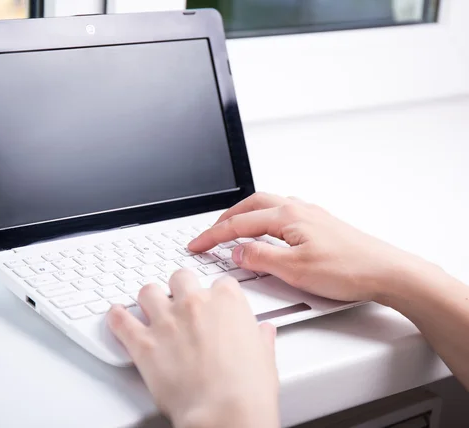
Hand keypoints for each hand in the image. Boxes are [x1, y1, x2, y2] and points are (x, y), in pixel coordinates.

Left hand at [107, 269, 279, 427]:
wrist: (224, 412)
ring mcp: (166, 320)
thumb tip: (263, 333)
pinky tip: (117, 316)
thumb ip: (260, 338)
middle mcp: (194, 303)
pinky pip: (121, 320)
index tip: (214, 305)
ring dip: (149, 299)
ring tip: (150, 309)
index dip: (216, 295)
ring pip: (148, 291)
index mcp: (227, 302)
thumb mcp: (265, 357)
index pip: (220, 283)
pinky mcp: (143, 343)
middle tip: (181, 302)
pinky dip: (116, 317)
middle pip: (181, 278)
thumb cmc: (247, 389)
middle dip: (180, 288)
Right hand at [189, 192, 420, 302]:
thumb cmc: (348, 269)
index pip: (239, 224)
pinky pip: (282, 212)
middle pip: (250, 206)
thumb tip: (237, 251)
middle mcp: (298, 209)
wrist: (387, 272)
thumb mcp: (295, 270)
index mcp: (287, 217)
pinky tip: (267, 230)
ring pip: (266, 206)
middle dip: (225, 218)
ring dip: (244, 214)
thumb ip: (260, 258)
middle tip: (208, 233)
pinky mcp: (320, 224)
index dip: (213, 236)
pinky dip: (264, 217)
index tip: (196, 245)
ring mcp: (310, 215)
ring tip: (231, 228)